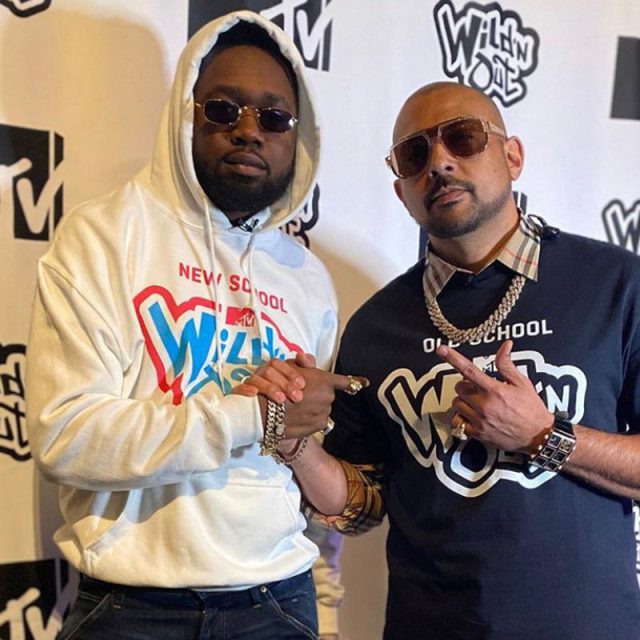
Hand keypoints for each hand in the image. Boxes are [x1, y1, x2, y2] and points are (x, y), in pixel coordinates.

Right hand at [232, 356, 309, 403]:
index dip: (290, 372)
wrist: (278, 421)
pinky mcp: (238, 397)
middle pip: (268, 371)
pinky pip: (237, 389)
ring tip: (281, 399)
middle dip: (284, 383)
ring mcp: (249, 385)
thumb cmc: (290, 397)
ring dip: (269, 388)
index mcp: (272, 369)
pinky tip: (254, 394)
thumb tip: (301, 355)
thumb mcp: (301, 382)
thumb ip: (306, 366)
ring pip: (255, 379)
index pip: (277, 363)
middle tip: (297, 397)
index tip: (302, 385)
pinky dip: (245, 389)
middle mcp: (260, 375)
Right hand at [233, 354, 367, 439]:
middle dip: (318, 393)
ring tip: (296, 406)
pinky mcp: (319, 426)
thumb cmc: (275, 386)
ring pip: (323, 408)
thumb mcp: (287, 367)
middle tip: (301, 394)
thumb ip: (304, 363)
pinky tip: (298, 416)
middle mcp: (328, 397)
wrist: (265, 412)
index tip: (366, 382)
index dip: (355, 381)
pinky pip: (319, 420)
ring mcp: (324, 413)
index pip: (343, 381)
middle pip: (328, 394)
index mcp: (323, 380)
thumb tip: (310, 360)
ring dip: (314, 407)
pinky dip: (311, 418)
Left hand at [436, 340, 553, 452]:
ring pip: (457, 404)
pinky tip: (474, 416)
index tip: (441, 349)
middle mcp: (484, 405)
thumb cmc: (531, 409)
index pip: (469, 370)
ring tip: (478, 403)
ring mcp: (479, 420)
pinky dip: (462, 418)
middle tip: (479, 389)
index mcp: (494, 390)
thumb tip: (505, 346)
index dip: (453, 358)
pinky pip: (458, 422)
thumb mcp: (522, 383)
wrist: (538, 436)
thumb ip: (507, 364)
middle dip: (466, 386)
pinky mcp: (477, 433)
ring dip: (464, 401)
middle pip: (459, 388)